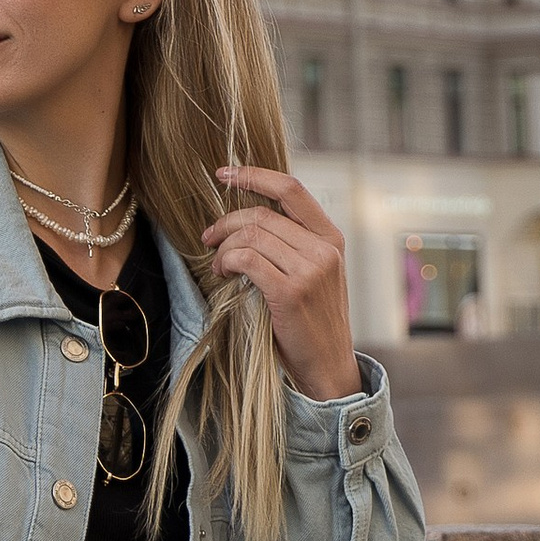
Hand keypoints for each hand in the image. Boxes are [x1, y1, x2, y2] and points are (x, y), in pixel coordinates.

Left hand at [200, 165, 359, 401]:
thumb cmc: (312, 320)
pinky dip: (226, 262)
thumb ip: (293, 243)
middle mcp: (324, 249)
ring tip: (219, 265)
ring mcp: (311, 270)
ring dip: (224, 247)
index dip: (254, 175)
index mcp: (331, 238)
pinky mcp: (291, 292)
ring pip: (250, 235)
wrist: (328, 367)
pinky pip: (246, 259)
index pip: (291, 189)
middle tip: (208, 238)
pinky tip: (224, 275)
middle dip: (226, 222)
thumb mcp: (315, 273)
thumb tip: (246, 217)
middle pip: (261, 214)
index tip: (224, 174)